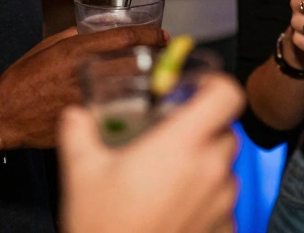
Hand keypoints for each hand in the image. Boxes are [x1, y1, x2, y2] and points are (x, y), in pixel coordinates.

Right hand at [0, 25, 167, 149]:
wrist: (4, 115)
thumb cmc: (24, 78)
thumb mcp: (48, 47)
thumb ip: (75, 36)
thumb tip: (100, 30)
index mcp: (75, 50)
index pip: (125, 37)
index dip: (150, 34)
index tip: (163, 35)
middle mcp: (85, 73)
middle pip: (136, 62)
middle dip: (157, 58)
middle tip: (166, 57)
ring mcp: (89, 98)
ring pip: (132, 88)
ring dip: (148, 82)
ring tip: (157, 79)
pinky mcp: (88, 120)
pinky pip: (118, 110)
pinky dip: (131, 104)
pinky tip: (137, 102)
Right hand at [58, 74, 242, 232]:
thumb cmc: (102, 226)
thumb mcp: (81, 173)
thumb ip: (78, 132)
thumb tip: (75, 114)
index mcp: (181, 145)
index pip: (227, 95)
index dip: (216, 85)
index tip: (198, 89)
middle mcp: (210, 170)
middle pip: (225, 132)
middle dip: (203, 130)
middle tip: (172, 138)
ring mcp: (222, 202)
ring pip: (225, 168)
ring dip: (204, 166)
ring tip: (167, 180)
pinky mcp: (224, 229)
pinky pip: (223, 203)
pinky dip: (206, 200)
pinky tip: (174, 209)